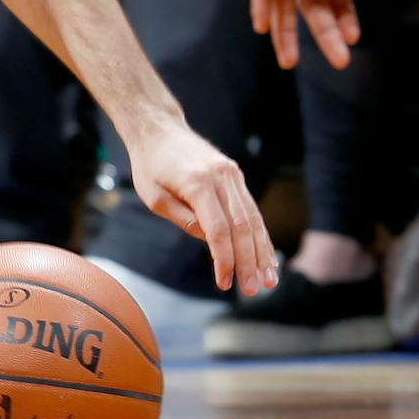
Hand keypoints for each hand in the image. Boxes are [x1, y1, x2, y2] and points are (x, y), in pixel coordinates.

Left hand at [121, 120, 278, 295]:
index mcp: (198, 182)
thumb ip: (183, 219)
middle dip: (249, 262)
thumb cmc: (149, 164)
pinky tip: (266, 255)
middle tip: (253, 290)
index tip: (225, 282)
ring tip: (269, 280)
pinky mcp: (235, 175)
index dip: (224, 259)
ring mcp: (232, 174)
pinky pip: (251, 208)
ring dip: (262, 251)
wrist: (158, 128)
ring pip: (253, 218)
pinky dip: (260, 234)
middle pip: (242, 227)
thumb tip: (211, 242)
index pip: (218, 229)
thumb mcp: (153, 196)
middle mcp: (221, 177)